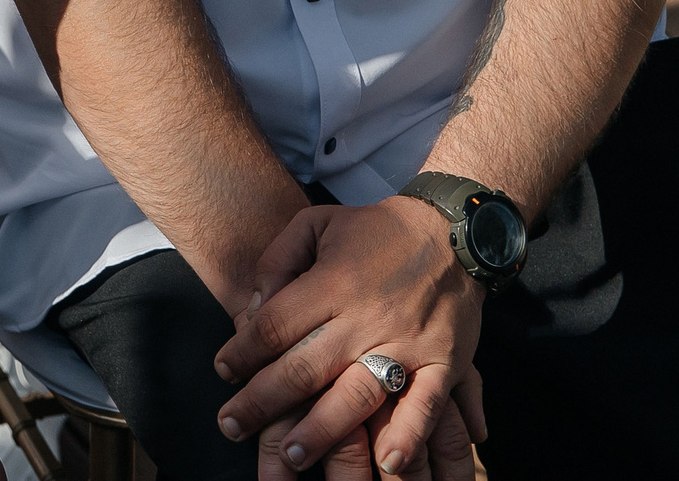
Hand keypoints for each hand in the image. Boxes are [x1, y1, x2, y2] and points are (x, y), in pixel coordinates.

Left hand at [215, 198, 487, 476]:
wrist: (454, 231)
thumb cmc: (376, 231)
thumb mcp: (318, 222)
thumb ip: (279, 258)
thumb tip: (255, 305)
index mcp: (333, 282)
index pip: (275, 325)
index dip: (244, 352)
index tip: (223, 372)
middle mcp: (366, 317)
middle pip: (305, 367)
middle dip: (263, 400)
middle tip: (231, 426)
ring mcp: (407, 343)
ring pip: (357, 395)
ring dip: (321, 430)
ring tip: (291, 457)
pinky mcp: (444, 362)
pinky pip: (426, 405)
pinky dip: (408, 435)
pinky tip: (387, 461)